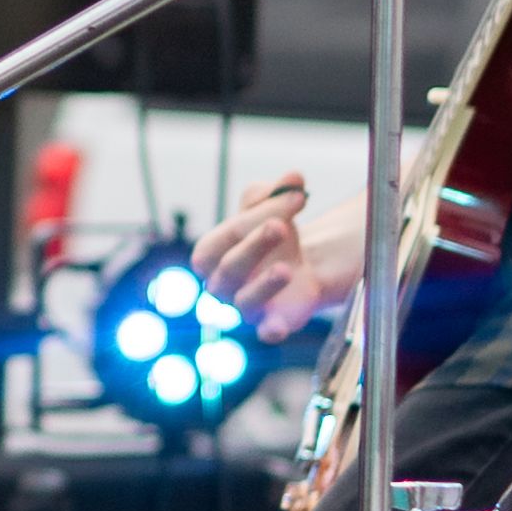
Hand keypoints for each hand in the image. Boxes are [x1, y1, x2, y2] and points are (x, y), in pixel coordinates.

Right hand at [197, 179, 332, 336]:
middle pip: (230, 268)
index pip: (222, 238)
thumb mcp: (269, 207)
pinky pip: (267, 332)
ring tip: (286, 269)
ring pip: (245, 300)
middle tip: (280, 226)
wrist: (300, 265)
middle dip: (255, 245)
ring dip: (264, 285)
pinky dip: (271, 331)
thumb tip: (293, 178)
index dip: (252, 219)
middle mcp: (222, 283)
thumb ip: (274, 192)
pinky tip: (278, 327)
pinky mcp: (272, 323)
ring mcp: (245, 306)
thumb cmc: (272, 235)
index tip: (294, 198)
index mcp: (211, 253)